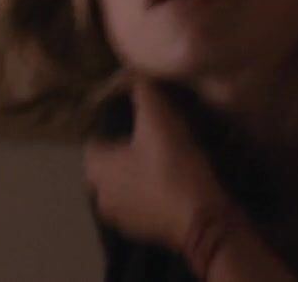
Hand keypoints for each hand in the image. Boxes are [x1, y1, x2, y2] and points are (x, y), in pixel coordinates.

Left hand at [84, 82, 227, 248]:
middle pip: (112, 163)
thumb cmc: (172, 164)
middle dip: (130, 149)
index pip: (95, 138)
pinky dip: (157, 192)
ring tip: (170, 155)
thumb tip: (133, 67)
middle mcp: (100, 195)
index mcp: (95, 168)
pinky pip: (146, 203)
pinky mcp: (144, 231)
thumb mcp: (160, 116)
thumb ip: (143, 88)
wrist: (201, 216)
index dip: (115, 123)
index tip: (139, 115)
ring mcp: (121, 218)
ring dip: (143, 173)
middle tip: (157, 133)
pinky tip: (178, 180)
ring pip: (128, 184)